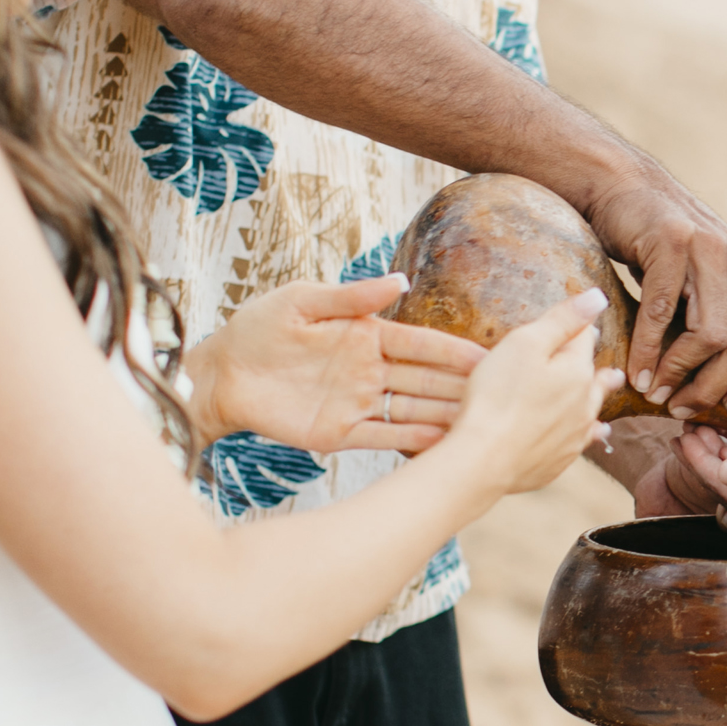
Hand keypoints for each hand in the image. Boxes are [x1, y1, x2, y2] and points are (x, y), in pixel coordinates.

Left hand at [187, 275, 483, 454]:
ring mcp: (357, 403)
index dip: (454, 351)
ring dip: (445, 416)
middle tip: (504, 399)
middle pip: (426, 379)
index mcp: (366, 335)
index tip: (491, 357)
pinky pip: (383, 436)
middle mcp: (369, 370)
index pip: (420, 343)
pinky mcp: (339, 433)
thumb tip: (400, 280)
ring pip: (412, 409)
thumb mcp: (301, 301)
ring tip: (482, 426)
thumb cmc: (258, 328)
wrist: (222, 374)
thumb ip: (349, 296)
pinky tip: (441, 445)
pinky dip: (411, 440)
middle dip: (462, 388)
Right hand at [444, 290, 627, 496]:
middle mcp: (584, 404)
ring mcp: (574, 436)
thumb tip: (598, 297)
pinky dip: (586, 433)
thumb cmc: (497, 396)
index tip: (582, 325)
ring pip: (592, 412)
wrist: (485, 459)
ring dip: (597, 402)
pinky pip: (579, 442)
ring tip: (608, 395)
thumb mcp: (525, 343)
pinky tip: (594, 435)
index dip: (578, 329)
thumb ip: (563, 320)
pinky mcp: (559, 461)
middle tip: (614, 371)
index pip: (584, 340)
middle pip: (596, 379)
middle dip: (601, 371)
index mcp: (578, 371)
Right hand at [582, 163, 726, 420]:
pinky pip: (662, 314)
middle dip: (710, 389)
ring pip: (708, 336)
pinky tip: (638, 374)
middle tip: (682, 410)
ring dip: (678, 374)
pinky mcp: (671, 244)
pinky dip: (649, 352)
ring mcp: (710, 248)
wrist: (624, 189)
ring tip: (658, 394)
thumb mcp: (709, 282)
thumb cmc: (663, 250)